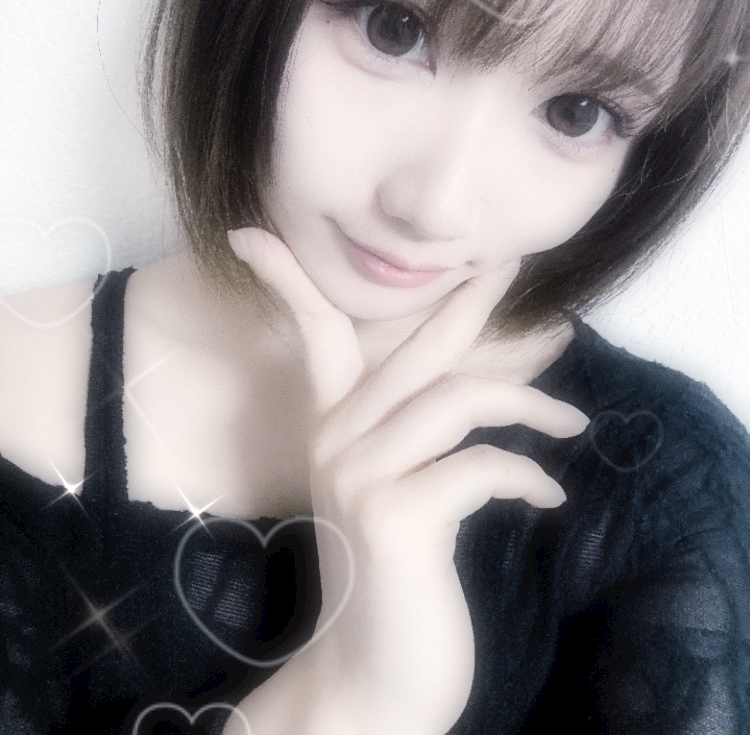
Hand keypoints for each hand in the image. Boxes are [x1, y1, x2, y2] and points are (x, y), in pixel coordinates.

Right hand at [228, 228, 587, 734]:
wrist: (373, 678)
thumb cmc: (394, 579)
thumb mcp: (397, 494)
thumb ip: (420, 436)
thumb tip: (481, 384)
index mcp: (331, 430)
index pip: (312, 336)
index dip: (288, 279)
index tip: (250, 234)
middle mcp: (337, 442)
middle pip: (416, 348)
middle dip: (468, 299)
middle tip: (509, 263)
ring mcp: (362, 477)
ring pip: (459, 397)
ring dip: (529, 405)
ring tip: (570, 426)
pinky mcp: (398, 518)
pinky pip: (482, 466)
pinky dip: (528, 474)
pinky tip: (549, 496)